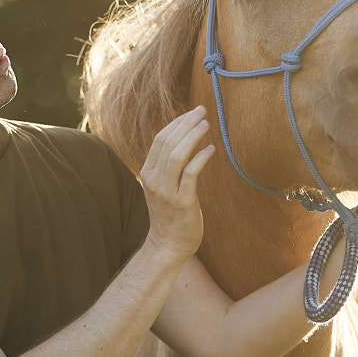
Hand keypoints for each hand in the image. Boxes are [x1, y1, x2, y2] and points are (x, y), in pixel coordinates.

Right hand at [139, 106, 215, 258]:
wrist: (168, 245)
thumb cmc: (169, 215)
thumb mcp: (162, 187)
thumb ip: (168, 167)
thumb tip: (184, 142)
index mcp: (147, 173)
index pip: (159, 140)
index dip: (176, 123)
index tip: (192, 113)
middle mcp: (154, 180)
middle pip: (167, 143)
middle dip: (186, 123)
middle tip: (202, 111)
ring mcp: (166, 192)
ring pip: (177, 155)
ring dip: (193, 136)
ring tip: (207, 124)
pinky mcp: (182, 202)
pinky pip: (191, 173)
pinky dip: (201, 158)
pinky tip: (211, 150)